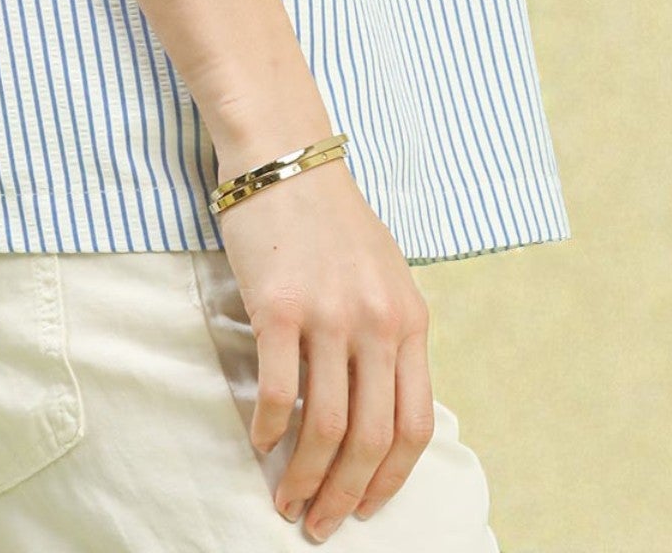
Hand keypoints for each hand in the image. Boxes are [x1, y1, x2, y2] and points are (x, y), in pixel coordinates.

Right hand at [213, 147, 435, 540]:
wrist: (284, 156)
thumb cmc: (330, 216)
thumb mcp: (385, 274)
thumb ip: (391, 334)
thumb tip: (382, 407)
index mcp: (410, 320)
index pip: (412, 426)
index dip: (390, 479)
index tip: (369, 508)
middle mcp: (377, 323)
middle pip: (369, 438)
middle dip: (346, 495)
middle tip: (321, 524)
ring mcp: (328, 315)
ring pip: (324, 426)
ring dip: (305, 477)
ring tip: (287, 501)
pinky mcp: (278, 306)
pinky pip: (278, 390)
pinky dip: (269, 430)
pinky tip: (259, 443)